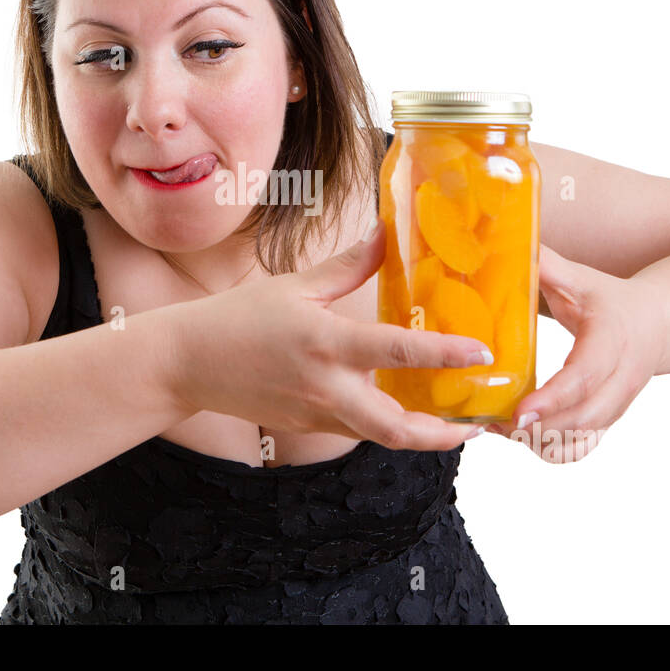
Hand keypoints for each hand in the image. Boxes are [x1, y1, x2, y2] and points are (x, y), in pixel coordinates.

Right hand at [165, 220, 492, 452]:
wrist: (187, 363)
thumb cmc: (237, 318)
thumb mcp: (294, 285)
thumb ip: (347, 266)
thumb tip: (387, 233)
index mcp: (325, 343)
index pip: (397, 351)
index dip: (444, 355)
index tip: (482, 352)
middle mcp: (326, 387)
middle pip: (397, 428)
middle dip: (443, 434)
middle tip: (479, 423)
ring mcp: (317, 414)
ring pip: (381, 437)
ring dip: (421, 436)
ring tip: (456, 424)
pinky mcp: (309, 427)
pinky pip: (358, 432)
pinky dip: (388, 425)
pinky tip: (408, 410)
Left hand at [483, 243, 669, 462]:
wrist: (659, 324)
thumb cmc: (613, 301)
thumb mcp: (583, 279)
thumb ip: (547, 265)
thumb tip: (510, 241)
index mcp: (611, 341)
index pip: (584, 377)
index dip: (552, 398)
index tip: (520, 411)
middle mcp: (621, 378)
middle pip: (584, 416)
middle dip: (539, 426)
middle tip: (495, 422)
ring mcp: (618, 403)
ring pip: (583, 435)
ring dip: (541, 438)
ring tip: (500, 428)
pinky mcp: (609, 418)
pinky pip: (584, 446)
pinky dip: (554, 449)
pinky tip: (523, 437)